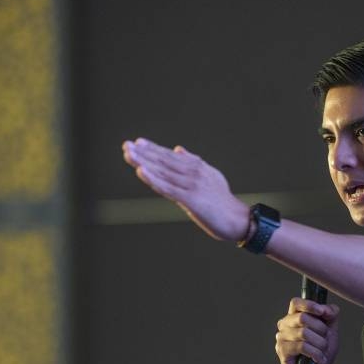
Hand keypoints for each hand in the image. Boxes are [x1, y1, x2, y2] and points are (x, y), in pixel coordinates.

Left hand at [122, 137, 249, 240]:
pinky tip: (141, 172)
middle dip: (144, 153)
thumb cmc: (223, 201)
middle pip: (164, 161)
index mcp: (197, 167)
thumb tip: (178, 150)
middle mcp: (193, 173)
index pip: (170, 156)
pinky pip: (168, 188)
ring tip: (129, 154)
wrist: (238, 219)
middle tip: (126, 145)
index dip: (153, 149)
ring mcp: (192, 185)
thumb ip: (194, 163)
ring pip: (163, 172)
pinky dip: (153, 179)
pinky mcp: (191, 199)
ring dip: (144, 163)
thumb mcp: (211, 177)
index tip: (136, 143)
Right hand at [274, 298, 340, 363]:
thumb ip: (331, 315)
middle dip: (320, 329)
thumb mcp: (331, 329)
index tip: (323, 312)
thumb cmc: (322, 349)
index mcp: (294, 316)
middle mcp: (285, 324)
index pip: (296, 303)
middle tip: (326, 339)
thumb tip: (328, 309)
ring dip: (320, 343)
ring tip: (323, 351)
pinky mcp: (282, 351)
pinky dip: (315, 353)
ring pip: (303, 333)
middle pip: (303, 318)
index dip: (310, 305)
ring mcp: (281, 337)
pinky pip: (301, 347)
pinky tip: (319, 359)